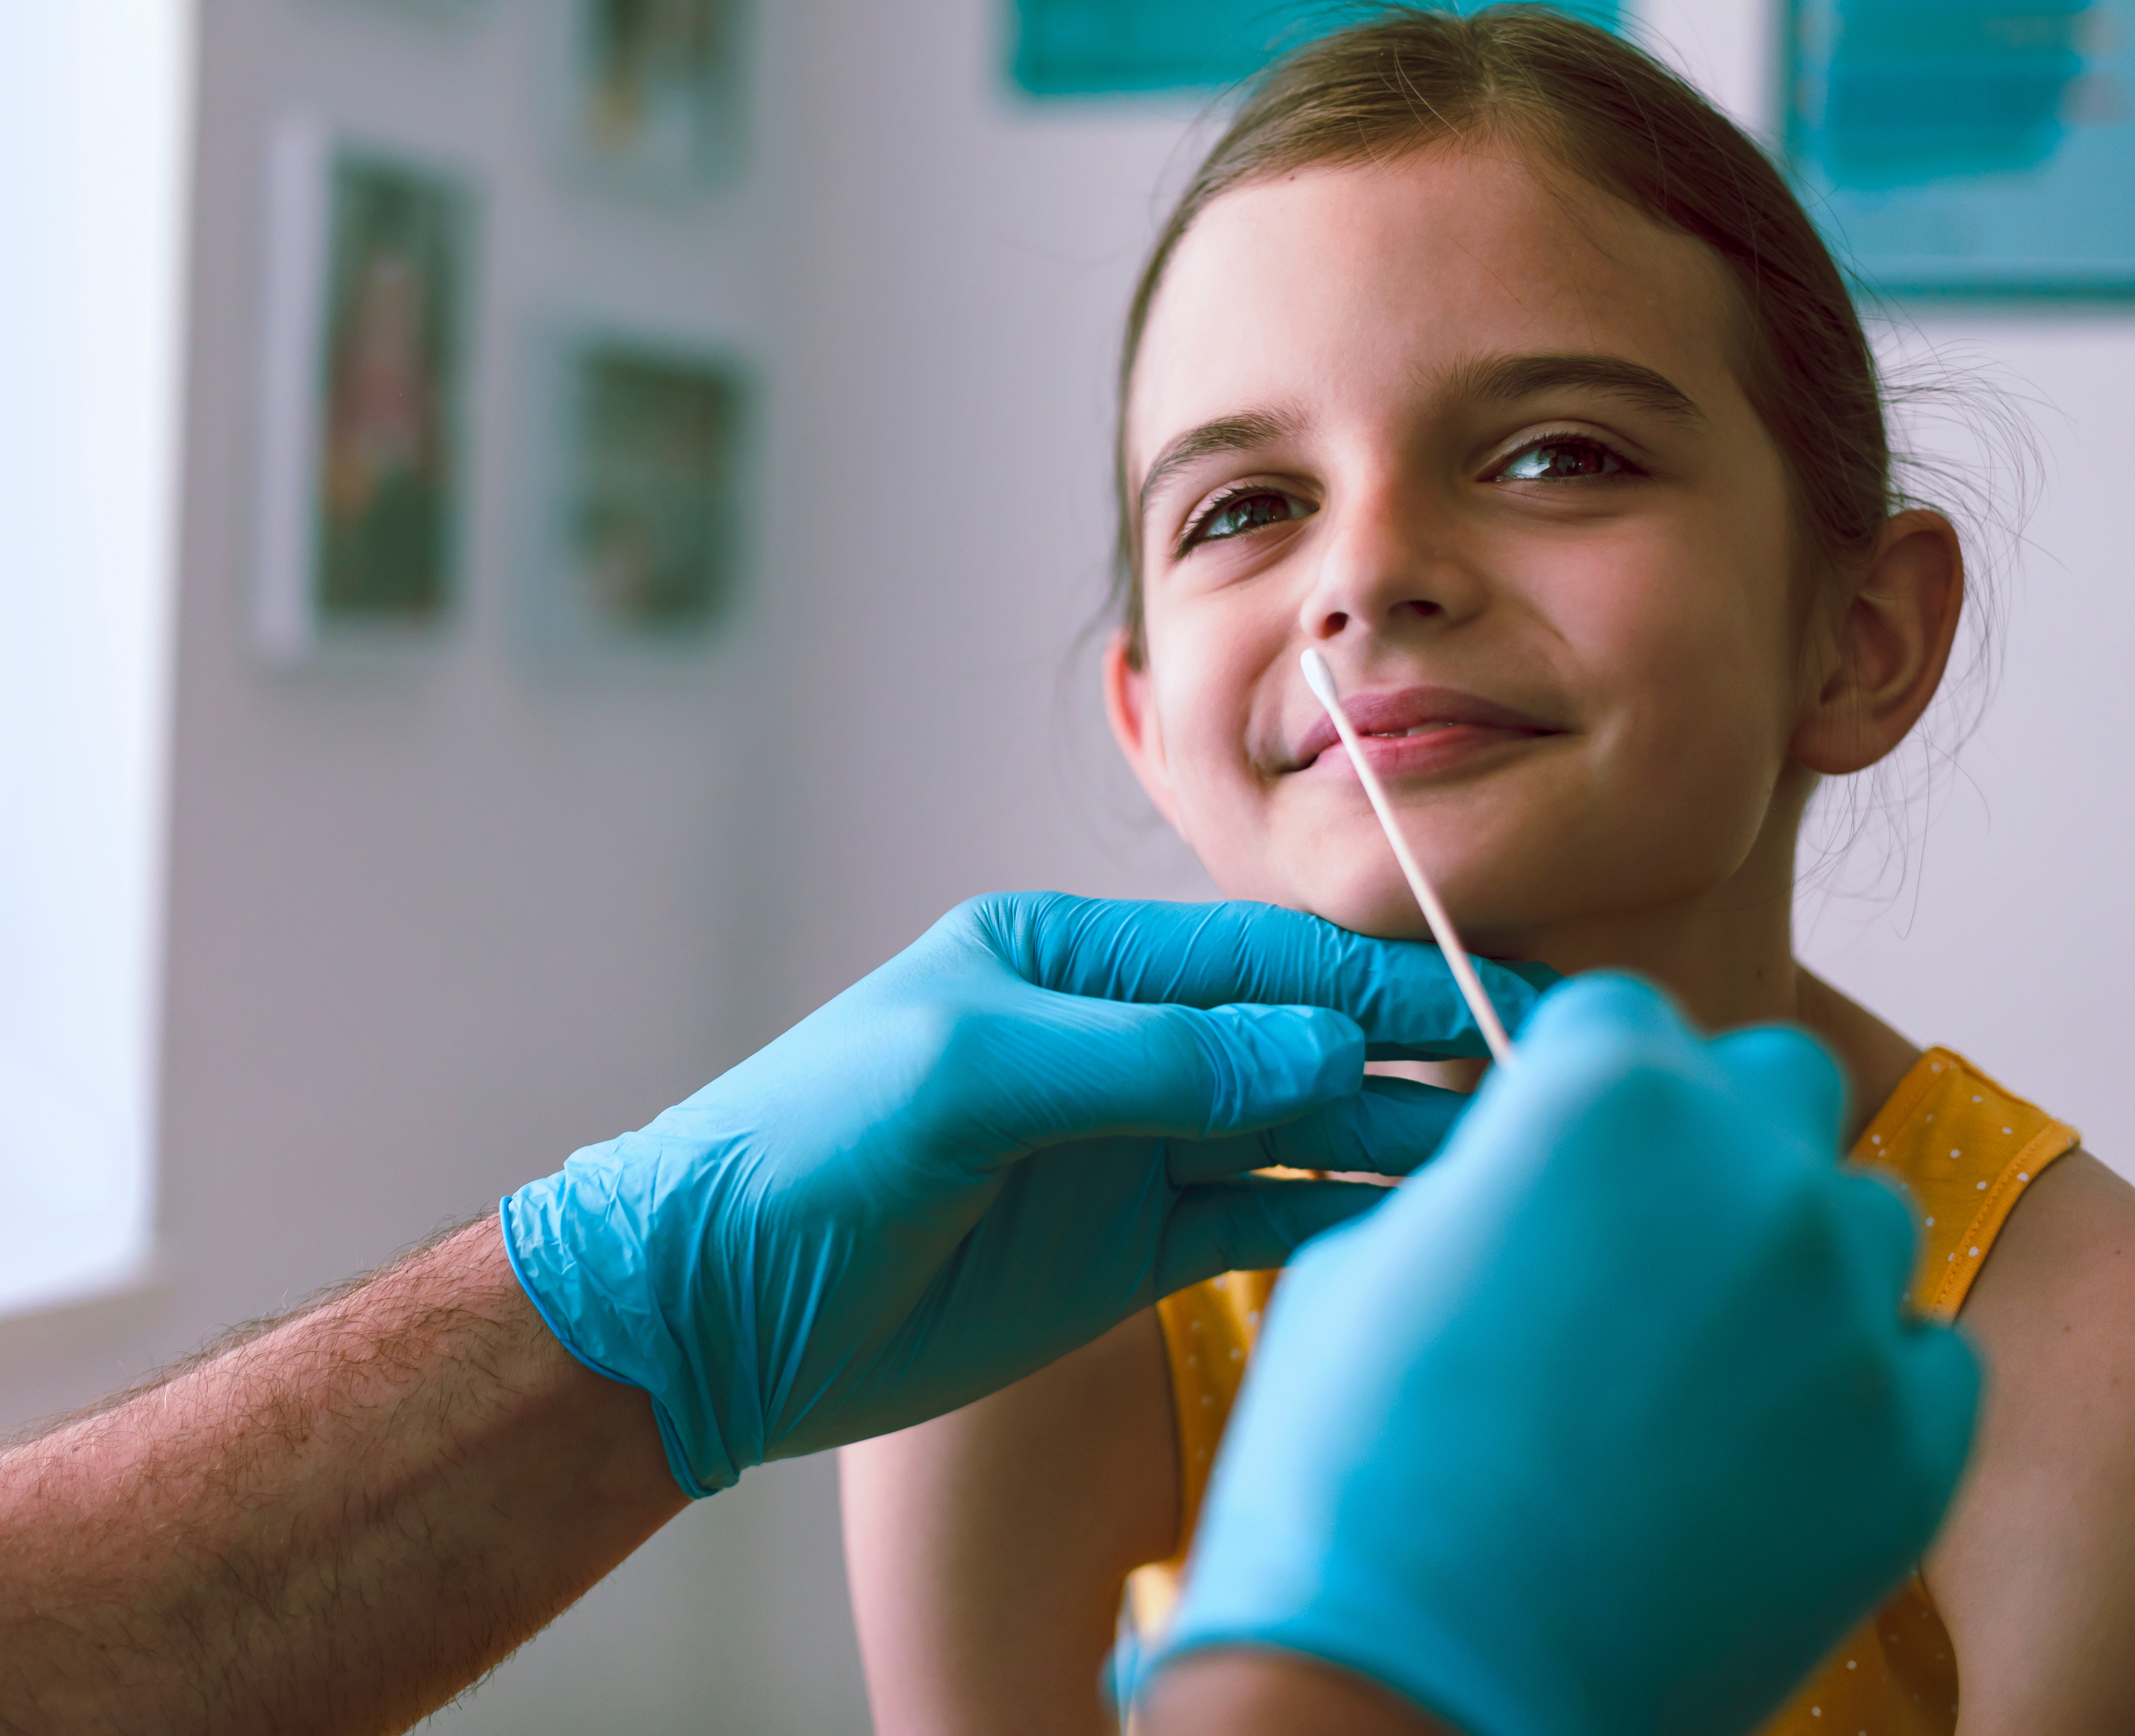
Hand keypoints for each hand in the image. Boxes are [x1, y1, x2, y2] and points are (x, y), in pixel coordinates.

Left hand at [500, 892, 1536, 1495]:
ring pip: (1294, 1134)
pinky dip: (1337, 1218)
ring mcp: (1124, 1149)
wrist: (712, 1304)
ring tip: (1518, 1155)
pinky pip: (1256, 1220)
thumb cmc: (809, 1152)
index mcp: (1065, 962)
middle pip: (1295, 1040)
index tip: (1499, 1001)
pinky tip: (1424, 1219)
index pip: (1255, 963)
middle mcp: (1109, 1044)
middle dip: (1416, 1055)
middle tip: (1552, 1078)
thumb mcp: (969, 1080)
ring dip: (1397, 1141)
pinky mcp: (1122, 1247)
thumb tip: (1320, 1054)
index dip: (1379, 984)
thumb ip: (1147, 1065)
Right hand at [1146, 975, 1980, 1735]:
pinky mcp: (1908, 1447)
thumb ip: (1486, 1181)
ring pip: (1854, 1220)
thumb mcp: (1370, 1259)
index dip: (1580, 1073)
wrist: (1411, 1678)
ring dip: (1783, 1258)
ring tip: (1687, 1361)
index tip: (1558, 1135)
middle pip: (1769, 1084)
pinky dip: (1846, 1387)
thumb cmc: (1354, 1463)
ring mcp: (1844, 1313)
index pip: (1625, 1013)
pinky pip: (1916, 1362)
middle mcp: (1747, 1175)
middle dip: (1706, 1135)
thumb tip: (1538, 1173)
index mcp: (1598, 1100)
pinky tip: (1744, 1450)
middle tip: (1629, 1237)